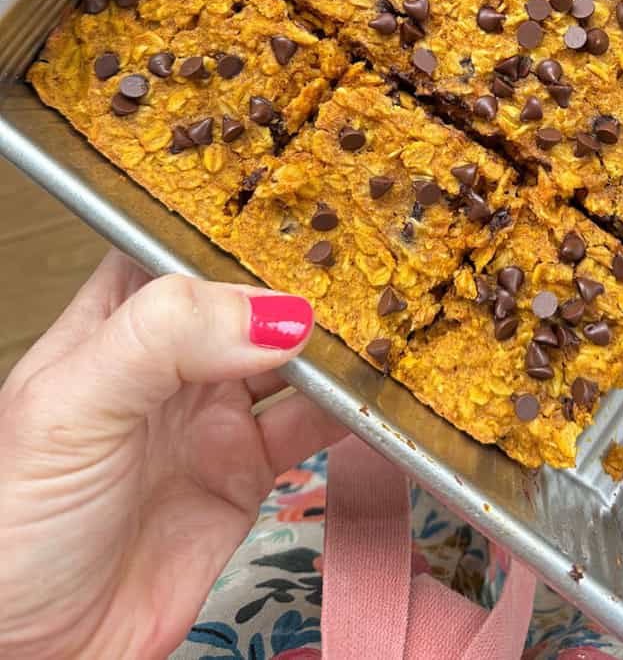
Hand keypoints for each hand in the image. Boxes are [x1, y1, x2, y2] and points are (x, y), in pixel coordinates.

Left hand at [0, 250, 348, 658]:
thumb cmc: (16, 524)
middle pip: (250, 302)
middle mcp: (171, 362)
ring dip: (334, 348)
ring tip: (381, 327)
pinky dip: (348, 413)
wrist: (39, 645)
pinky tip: (373, 396)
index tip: (301, 211)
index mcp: (115, 325)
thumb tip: (273, 313)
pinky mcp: (249, 470)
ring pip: (291, 361)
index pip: (181, 249)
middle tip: (366, 264)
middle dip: (304, 283)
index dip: (237, 227)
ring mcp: (214, 415)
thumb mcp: (72, 409)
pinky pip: (311, 428)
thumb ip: (162, 341)